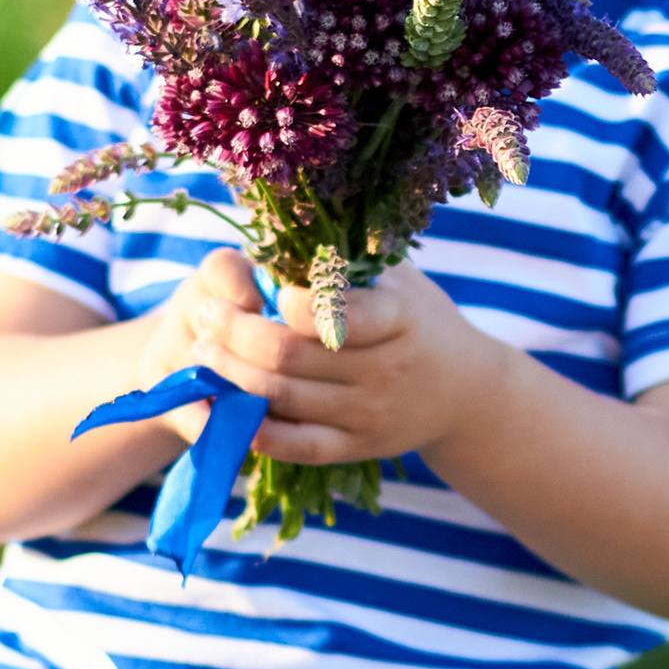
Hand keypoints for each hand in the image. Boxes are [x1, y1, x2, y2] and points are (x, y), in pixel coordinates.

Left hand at [179, 250, 512, 473]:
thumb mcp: (397, 279)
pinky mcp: (356, 447)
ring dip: (229, 374)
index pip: (332, 313)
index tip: (262, 284)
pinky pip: (294, 445)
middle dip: (233, 332)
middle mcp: (384, 370)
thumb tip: (278, 221)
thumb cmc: (418, 319)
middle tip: (204, 314)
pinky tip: (226, 404)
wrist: (467, 392)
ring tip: (202, 351)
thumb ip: (346, 262)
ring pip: (280, 399)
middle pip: (288, 355)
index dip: (286, 301)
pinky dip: (253, 428)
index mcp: (397, 318)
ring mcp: (369, 414)